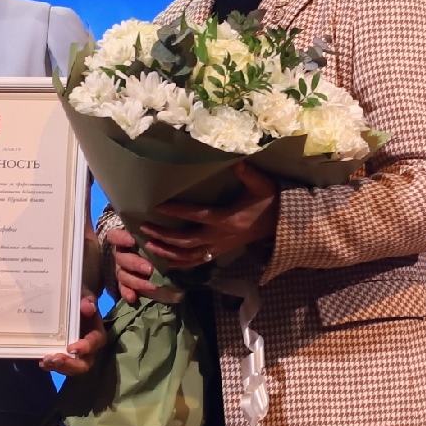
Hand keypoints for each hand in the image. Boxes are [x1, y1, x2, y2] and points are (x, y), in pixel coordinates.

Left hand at [41, 293, 107, 375]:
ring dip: (59, 367)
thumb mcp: (86, 296)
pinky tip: (42, 362)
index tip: (70, 348)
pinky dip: (51, 366)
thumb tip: (88, 307)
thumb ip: (88, 301)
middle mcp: (89, 349)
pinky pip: (60, 366)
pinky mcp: (66, 356)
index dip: (84, 348)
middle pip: (84, 363)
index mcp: (96, 334)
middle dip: (70, 364)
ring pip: (71, 368)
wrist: (74, 303)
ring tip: (46, 361)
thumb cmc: (81, 300)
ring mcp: (77, 355)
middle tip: (56, 359)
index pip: (94, 343)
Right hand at [108, 227, 165, 302]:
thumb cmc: (156, 241)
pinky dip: (127, 293)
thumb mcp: (155, 235)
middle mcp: (121, 254)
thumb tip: (168, 232)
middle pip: (121, 258)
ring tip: (152, 286)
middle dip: (135, 264)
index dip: (121, 238)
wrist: (158, 256)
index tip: (132, 240)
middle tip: (150, 269)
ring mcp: (121, 269)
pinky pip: (122, 288)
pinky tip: (133, 297)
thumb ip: (156, 234)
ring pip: (123, 275)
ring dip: (136, 281)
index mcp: (124, 239)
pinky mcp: (124, 283)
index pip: (114, 236)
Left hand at [141, 164, 278, 269]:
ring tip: (149, 246)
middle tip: (144, 229)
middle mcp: (219, 236)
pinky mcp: (220, 252)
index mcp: (225, 219)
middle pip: (186, 240)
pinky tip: (166, 263)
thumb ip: (247, 174)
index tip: (157, 206)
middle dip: (164, 236)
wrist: (280, 225)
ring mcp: (219, 246)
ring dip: (168, 252)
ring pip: (189, 255)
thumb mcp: (261, 185)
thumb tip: (236, 161)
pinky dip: (181, 264)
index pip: (195, 215)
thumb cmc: (268, 201)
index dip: (176, 211)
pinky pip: (198, 261)